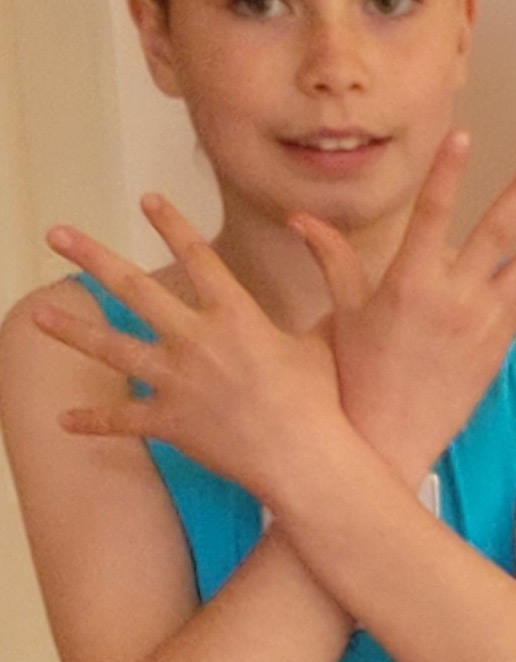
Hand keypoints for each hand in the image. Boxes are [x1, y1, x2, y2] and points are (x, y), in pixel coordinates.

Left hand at [41, 200, 351, 498]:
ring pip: (112, 348)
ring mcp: (178, 381)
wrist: (307, 462)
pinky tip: (63, 421)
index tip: (148, 199)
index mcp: (235, 315)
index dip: (172, 224)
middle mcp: (197, 339)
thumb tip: (333, 267)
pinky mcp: (171, 422)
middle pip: (133, 288)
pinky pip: (123, 420)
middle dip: (92, 256)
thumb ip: (324, 300)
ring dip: (71, 330)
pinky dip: (93, 422)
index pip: (198, 256)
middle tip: (57, 232)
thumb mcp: (327, 341)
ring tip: (37, 315)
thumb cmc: (324, 402)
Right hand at [296, 132, 515, 480]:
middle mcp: (452, 302)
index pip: (432, 214)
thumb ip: (331, 258)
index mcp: (409, 284)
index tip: (463, 136)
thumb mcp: (342, 312)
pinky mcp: (497, 350)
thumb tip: (300, 218)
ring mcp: (481, 326)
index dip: (448, 173)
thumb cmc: (356, 374)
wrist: (388, 439)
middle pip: (494, 235)